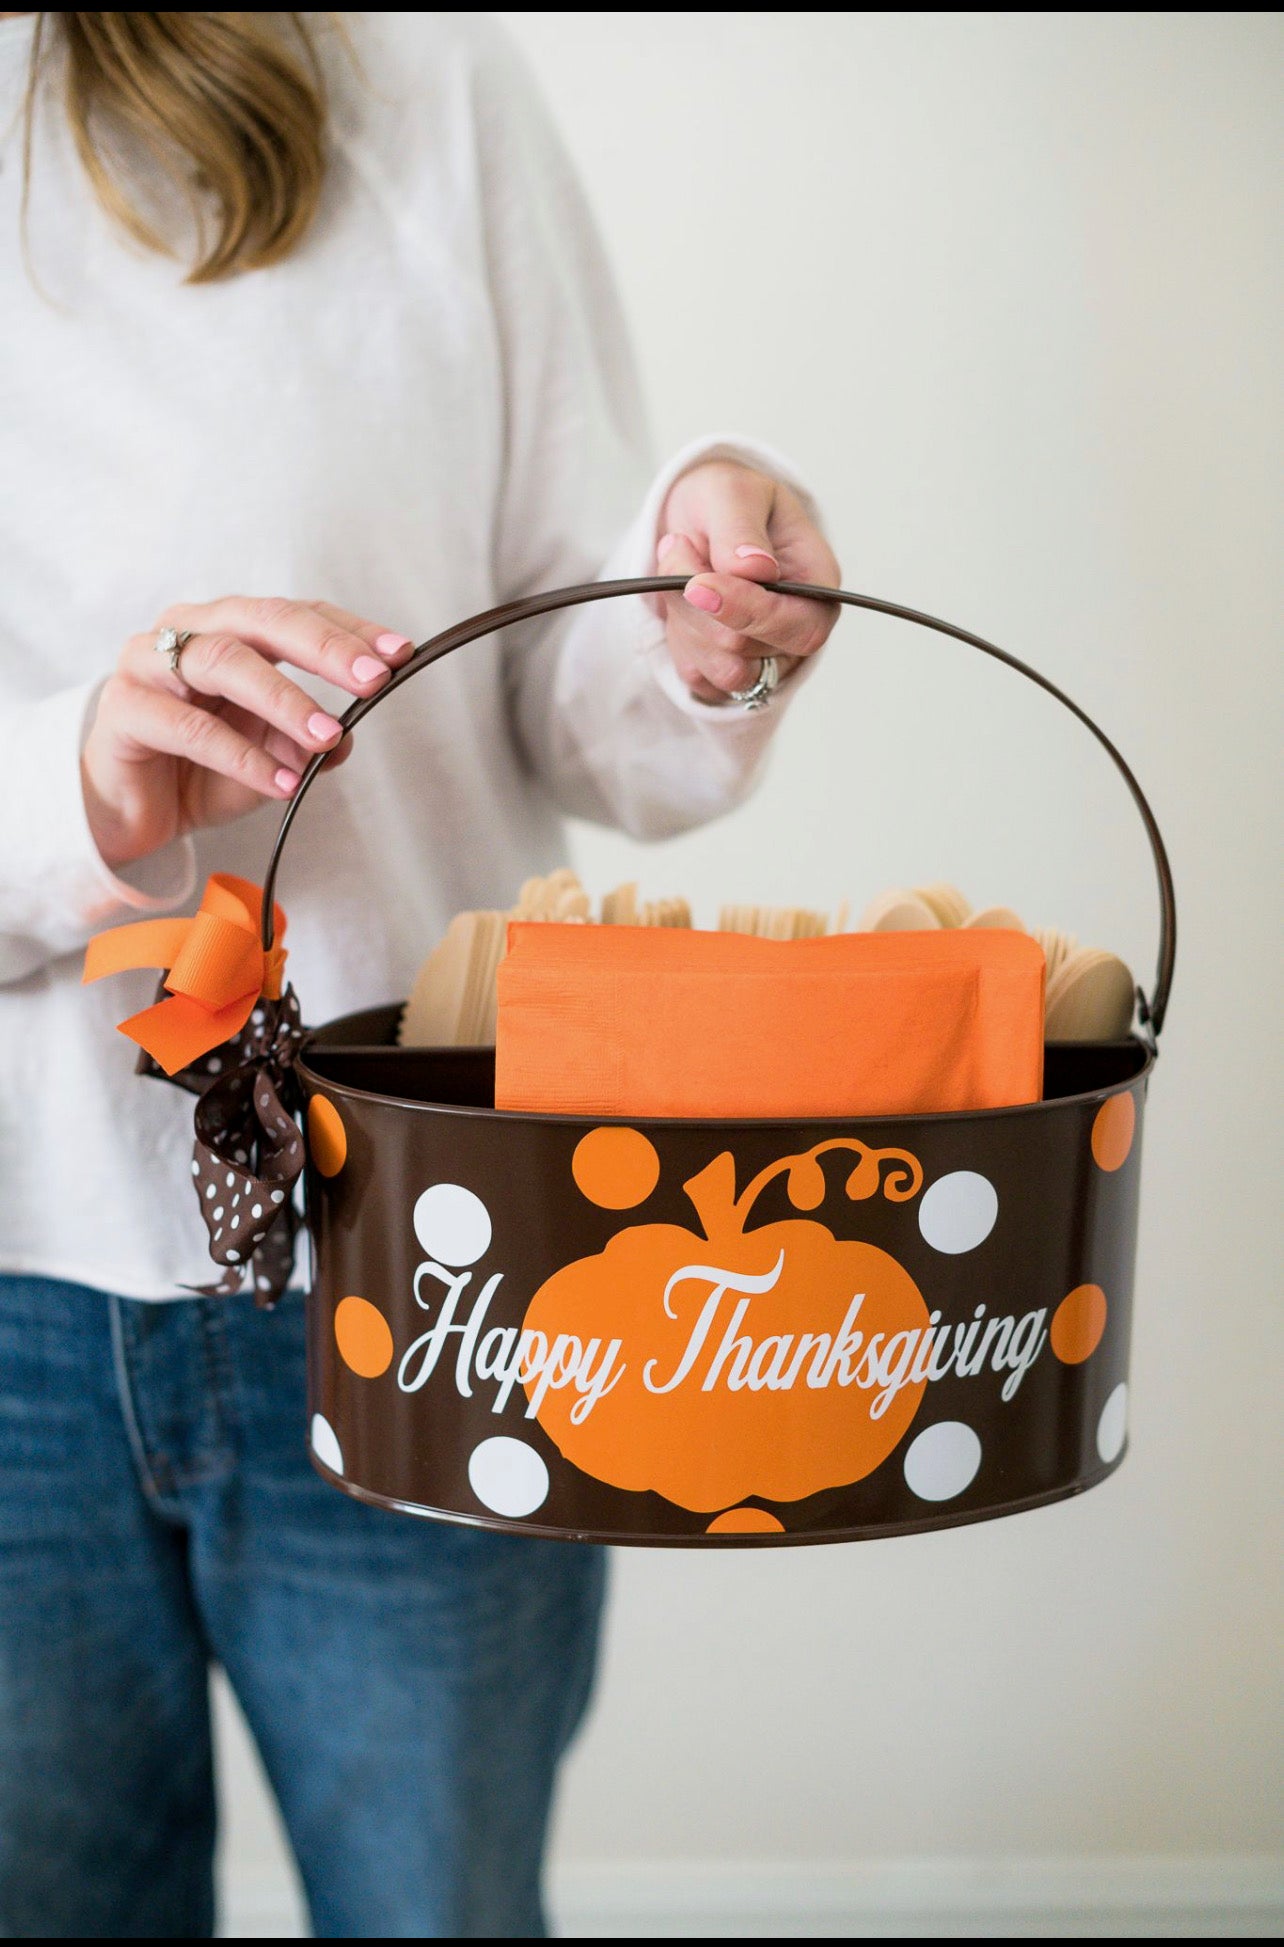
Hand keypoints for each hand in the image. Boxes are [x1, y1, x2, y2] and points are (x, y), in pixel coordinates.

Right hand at [81, 597, 413, 870]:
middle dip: (324, 648)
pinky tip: (282, 782)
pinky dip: (242, 756)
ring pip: (224, 663)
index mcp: (228, 628)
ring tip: (328, 735)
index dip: (349, 630)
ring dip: (286, 700)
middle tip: (373, 679)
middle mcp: (187, 631)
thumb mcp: (270, 755)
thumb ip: (306, 740)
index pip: (297, 614)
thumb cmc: (200, 769)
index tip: (400, 653)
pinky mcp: (125, 710)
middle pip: (263, 621)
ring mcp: (148, 664)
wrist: (131, 812)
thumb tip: (347, 737)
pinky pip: (190, 727)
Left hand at [657, 461, 840, 702]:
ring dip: (684, 622)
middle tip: (677, 548)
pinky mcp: (731, 672)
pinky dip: (678, 640)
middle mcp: (799, 629)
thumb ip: (741, 528)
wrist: (699, 518)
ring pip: (720, 672)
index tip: (698, 584)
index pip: (799, 627)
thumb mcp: (732, 492)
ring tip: (678, 572)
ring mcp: (767, 657)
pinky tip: (681, 603)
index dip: (745, 611)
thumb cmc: (727, 502)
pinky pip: (698, 678)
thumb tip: (757, 568)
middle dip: (698, 606)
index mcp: (819, 586)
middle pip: (745, 650)